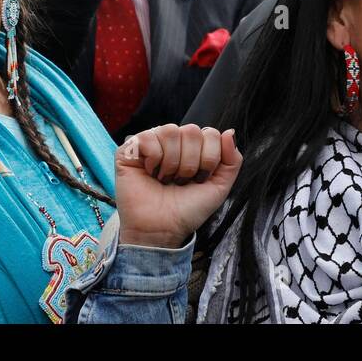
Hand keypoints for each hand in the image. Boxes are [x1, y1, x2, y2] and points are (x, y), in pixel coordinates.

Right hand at [115, 125, 241, 248]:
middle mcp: (174, 141)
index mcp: (194, 146)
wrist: (161, 230)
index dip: (209, 159)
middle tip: (180, 181)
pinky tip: (150, 173)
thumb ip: (232, 160)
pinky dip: (153, 159)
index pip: (211, 133)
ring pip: (170, 130)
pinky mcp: (129, 150)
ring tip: (165, 178)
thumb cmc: (187, 209)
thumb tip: (229, 132)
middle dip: (190, 163)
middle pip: (192, 130)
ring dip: (172, 162)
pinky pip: (147, 137)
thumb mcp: (219, 187)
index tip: (199, 179)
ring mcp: (151, 143)